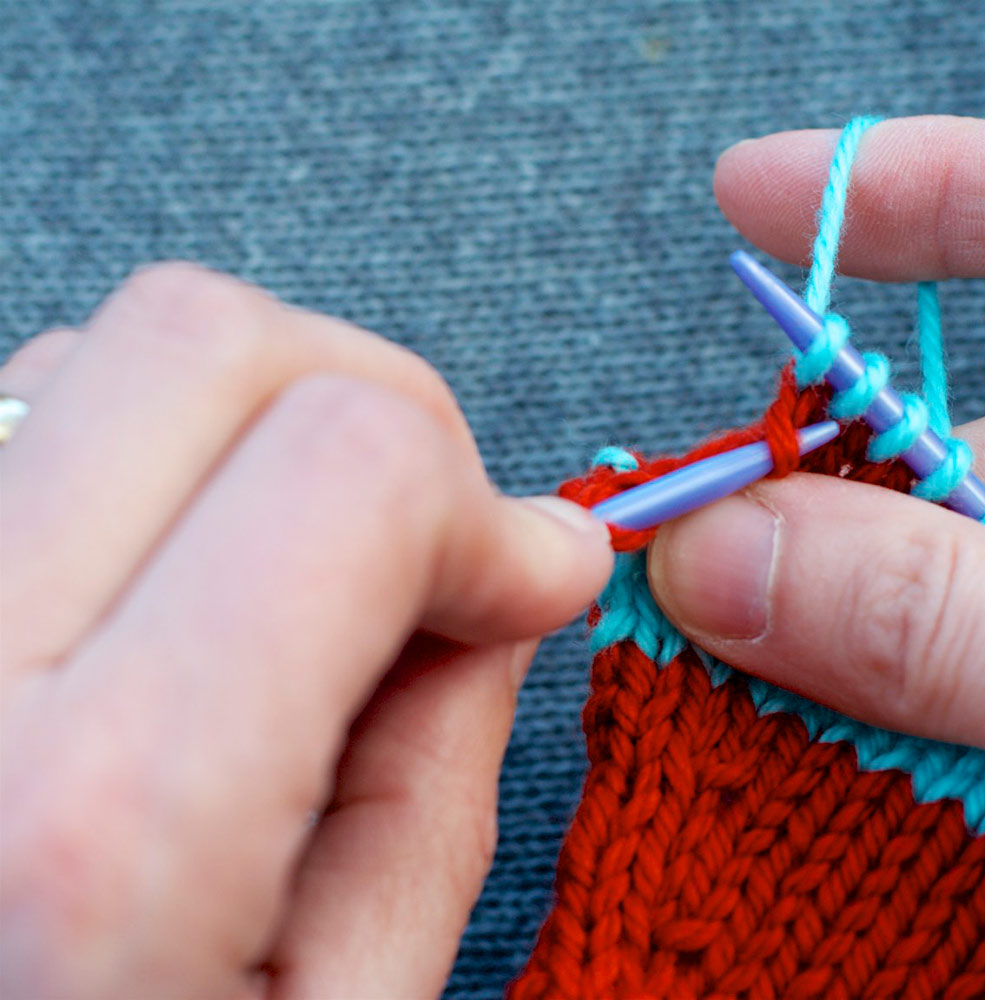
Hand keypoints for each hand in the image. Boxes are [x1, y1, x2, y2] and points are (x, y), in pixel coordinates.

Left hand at [0, 266, 612, 998]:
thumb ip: (441, 766)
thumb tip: (507, 572)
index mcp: (98, 820)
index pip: (351, 463)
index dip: (486, 502)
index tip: (524, 572)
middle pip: (198, 337)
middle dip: (368, 405)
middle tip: (415, 538)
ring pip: (82, 350)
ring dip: (234, 429)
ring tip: (271, 578)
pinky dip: (114, 463)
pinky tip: (147, 593)